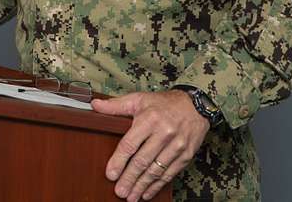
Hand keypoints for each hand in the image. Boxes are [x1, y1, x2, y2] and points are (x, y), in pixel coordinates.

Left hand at [91, 90, 209, 200]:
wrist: (196, 105)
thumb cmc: (164, 103)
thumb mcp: (139, 99)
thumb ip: (116, 105)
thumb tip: (95, 105)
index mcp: (149, 119)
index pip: (130, 144)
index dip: (119, 161)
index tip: (111, 174)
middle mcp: (164, 133)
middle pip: (142, 161)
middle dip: (129, 178)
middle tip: (119, 191)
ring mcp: (176, 146)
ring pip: (156, 170)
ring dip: (142, 185)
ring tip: (131, 196)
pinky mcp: (186, 155)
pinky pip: (169, 174)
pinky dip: (157, 185)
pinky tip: (147, 192)